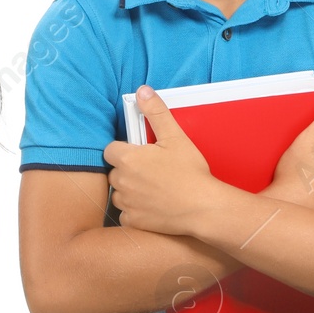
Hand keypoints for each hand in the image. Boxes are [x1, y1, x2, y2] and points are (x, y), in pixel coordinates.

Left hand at [102, 85, 215, 236]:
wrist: (203, 207)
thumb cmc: (190, 173)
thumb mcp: (175, 136)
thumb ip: (156, 112)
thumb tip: (143, 91)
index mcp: (128, 159)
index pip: (111, 150)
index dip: (124, 150)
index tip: (139, 153)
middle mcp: (122, 181)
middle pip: (115, 171)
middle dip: (128, 169)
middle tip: (151, 170)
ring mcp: (127, 203)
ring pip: (119, 193)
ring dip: (129, 190)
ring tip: (153, 187)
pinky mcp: (134, 221)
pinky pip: (126, 214)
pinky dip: (135, 210)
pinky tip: (152, 205)